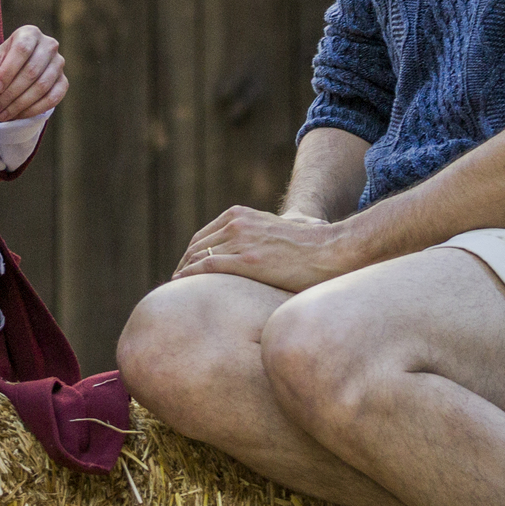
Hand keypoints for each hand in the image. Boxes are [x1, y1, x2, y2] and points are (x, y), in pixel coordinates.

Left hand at [0, 24, 68, 120]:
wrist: (19, 68)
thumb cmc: (3, 62)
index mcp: (30, 33)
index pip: (22, 50)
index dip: (7, 72)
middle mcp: (49, 45)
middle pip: (32, 71)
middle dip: (10, 93)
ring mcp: (59, 64)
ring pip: (42, 86)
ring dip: (20, 104)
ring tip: (2, 115)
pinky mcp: (64, 81)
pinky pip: (53, 98)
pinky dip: (34, 109)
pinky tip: (18, 115)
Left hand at [171, 206, 350, 291]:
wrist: (329, 250)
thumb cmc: (309, 245)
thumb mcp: (275, 229)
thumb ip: (261, 234)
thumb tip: (261, 248)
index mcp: (241, 215)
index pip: (204, 235)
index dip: (190, 254)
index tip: (184, 270)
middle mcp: (237, 223)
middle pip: (197, 245)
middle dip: (183, 264)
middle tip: (176, 284)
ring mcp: (241, 240)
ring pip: (198, 256)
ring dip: (183, 272)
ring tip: (176, 290)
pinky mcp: (248, 260)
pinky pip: (208, 265)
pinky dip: (190, 274)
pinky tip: (180, 284)